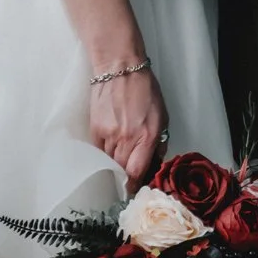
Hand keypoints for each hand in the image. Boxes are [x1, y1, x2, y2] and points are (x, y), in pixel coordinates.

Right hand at [90, 65, 167, 192]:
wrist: (120, 69)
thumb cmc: (144, 89)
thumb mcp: (162, 116)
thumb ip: (159, 141)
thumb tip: (155, 161)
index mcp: (147, 136)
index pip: (137, 172)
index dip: (134, 184)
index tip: (134, 189)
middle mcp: (128, 138)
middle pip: (122, 170)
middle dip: (126, 176)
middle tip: (129, 175)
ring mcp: (109, 134)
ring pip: (110, 162)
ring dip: (116, 164)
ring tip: (121, 158)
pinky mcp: (95, 129)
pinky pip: (99, 151)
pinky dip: (105, 153)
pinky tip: (111, 147)